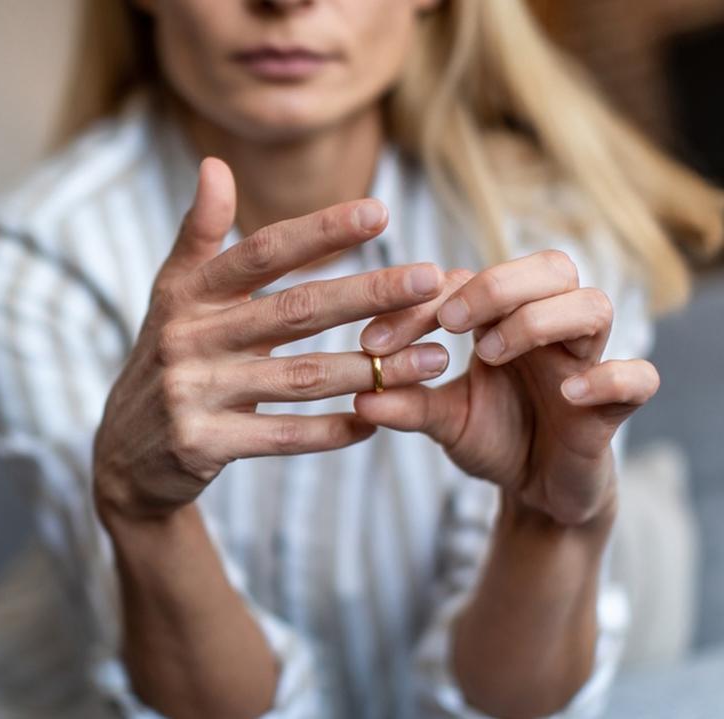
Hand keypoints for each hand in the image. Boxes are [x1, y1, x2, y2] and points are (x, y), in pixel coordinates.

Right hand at [93, 158, 447, 520]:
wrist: (125, 453)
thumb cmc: (169, 358)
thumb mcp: (172, 295)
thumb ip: (200, 233)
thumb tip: (214, 164)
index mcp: (186, 294)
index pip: (261, 253)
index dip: (320, 231)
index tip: (381, 212)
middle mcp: (186, 338)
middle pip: (292, 311)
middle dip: (366, 293)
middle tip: (429, 279)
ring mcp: (192, 393)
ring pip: (299, 378)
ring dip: (371, 369)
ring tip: (433, 358)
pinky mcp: (201, 444)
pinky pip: (282, 436)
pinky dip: (332, 430)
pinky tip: (377, 418)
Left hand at [355, 250, 658, 525]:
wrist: (538, 494)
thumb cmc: (494, 439)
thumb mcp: (442, 422)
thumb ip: (408, 405)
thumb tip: (360, 394)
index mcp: (504, 319)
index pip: (469, 282)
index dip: (421, 303)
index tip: (373, 342)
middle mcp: (550, 329)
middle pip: (551, 267)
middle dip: (497, 285)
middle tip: (448, 321)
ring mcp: (587, 363)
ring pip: (593, 306)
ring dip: (540, 320)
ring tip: (490, 354)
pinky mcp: (615, 408)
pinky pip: (638, 377)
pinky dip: (610, 378)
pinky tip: (570, 392)